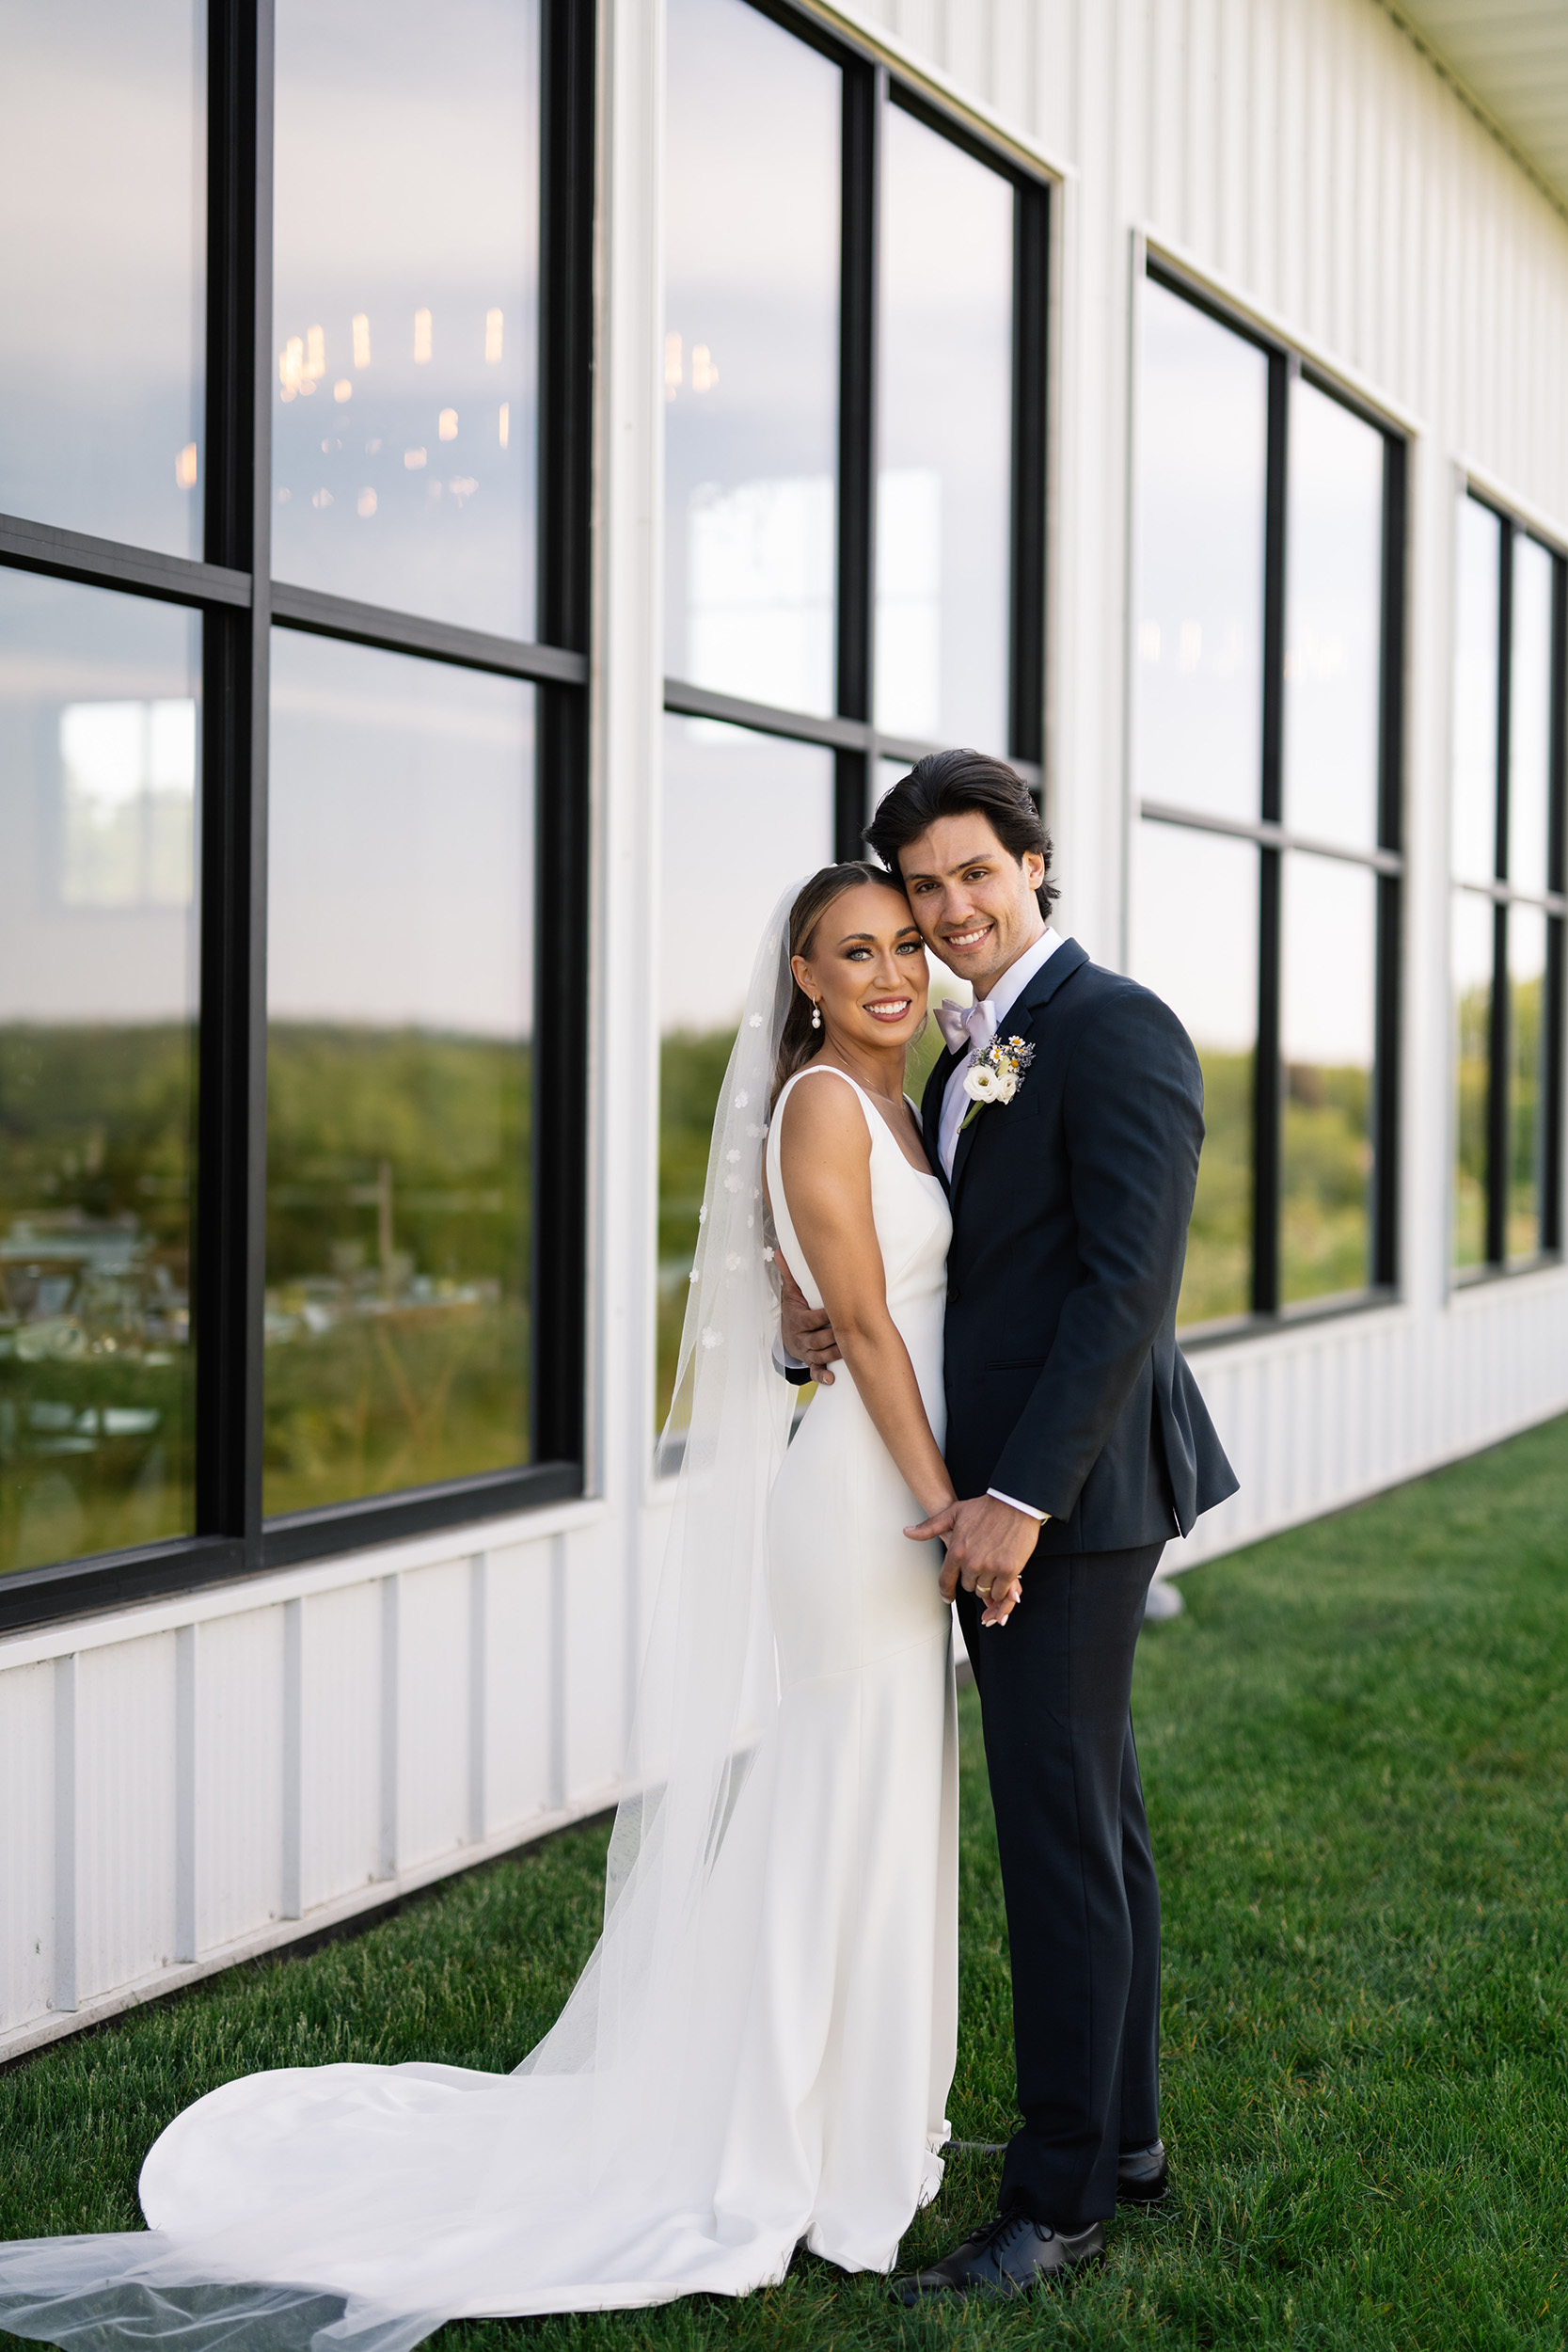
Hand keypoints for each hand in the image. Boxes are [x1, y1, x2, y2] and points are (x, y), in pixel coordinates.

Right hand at [778, 1257, 841, 1384]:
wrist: (787, 1334)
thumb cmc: (795, 1309)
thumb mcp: (791, 1293)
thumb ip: (789, 1273)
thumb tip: (780, 1250)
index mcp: (797, 1320)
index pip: (811, 1319)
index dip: (823, 1316)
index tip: (836, 1311)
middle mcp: (801, 1338)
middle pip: (817, 1340)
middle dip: (833, 1337)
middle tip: (850, 1332)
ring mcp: (806, 1352)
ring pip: (820, 1355)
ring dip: (834, 1354)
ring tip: (849, 1350)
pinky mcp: (810, 1363)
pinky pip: (814, 1372)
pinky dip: (822, 1376)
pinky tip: (832, 1379)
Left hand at [905, 1494, 1043, 1626]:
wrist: (1014, 1503)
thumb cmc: (985, 1507)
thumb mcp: (953, 1513)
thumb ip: (930, 1527)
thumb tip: (908, 1532)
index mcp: (956, 1551)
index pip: (945, 1580)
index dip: (946, 1592)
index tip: (948, 1596)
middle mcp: (972, 1563)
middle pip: (967, 1586)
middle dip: (971, 1579)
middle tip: (979, 1567)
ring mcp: (991, 1568)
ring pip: (984, 1591)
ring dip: (986, 1585)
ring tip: (991, 1570)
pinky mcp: (1009, 1571)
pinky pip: (1000, 1592)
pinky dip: (1001, 1589)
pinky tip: (1001, 1578)